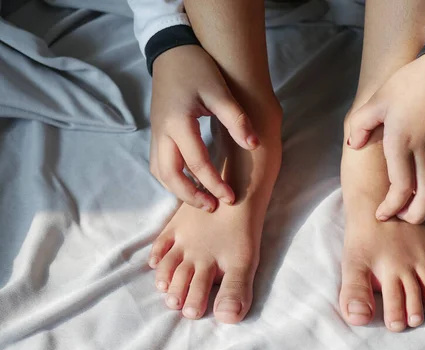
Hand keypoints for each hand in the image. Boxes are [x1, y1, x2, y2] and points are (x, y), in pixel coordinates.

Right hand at [150, 45, 259, 210]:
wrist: (172, 52)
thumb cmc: (197, 69)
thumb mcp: (220, 91)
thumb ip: (237, 119)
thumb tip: (254, 145)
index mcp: (178, 124)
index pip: (197, 163)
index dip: (215, 183)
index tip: (231, 197)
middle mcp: (162, 133)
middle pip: (170, 176)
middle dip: (191, 196)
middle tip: (213, 207)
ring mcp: (156, 133)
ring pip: (160, 172)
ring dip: (178, 189)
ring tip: (202, 199)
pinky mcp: (156, 132)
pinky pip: (159, 164)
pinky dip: (172, 178)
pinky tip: (189, 182)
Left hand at [346, 52, 424, 223]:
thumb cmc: (410, 82)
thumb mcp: (377, 100)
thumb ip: (360, 125)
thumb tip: (353, 146)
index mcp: (401, 142)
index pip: (400, 188)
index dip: (391, 207)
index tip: (382, 214)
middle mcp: (424, 151)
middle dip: (414, 216)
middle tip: (401, 218)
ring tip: (416, 210)